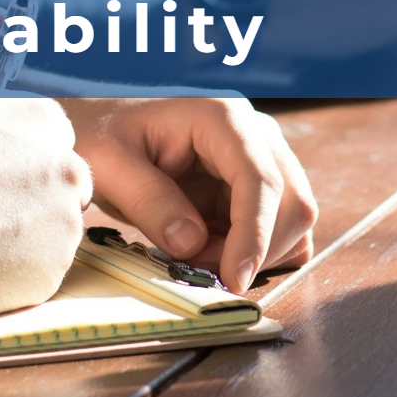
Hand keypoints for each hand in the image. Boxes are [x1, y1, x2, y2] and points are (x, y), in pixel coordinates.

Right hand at [0, 32, 91, 320]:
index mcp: (45, 119)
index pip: (49, 138)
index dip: (13, 157)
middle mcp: (68, 166)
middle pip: (60, 183)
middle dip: (29, 195)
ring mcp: (64, 222)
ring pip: (53, 228)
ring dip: (24, 232)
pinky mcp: (52, 271)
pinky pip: (41, 271)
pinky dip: (16, 270)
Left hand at [61, 97, 316, 294]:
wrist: (103, 132)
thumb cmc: (104, 137)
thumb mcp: (109, 165)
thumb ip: (148, 200)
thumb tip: (192, 243)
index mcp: (221, 118)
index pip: (260, 179)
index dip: (254, 233)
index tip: (234, 278)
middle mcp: (254, 134)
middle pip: (292, 202)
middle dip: (254, 249)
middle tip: (198, 270)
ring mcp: (261, 160)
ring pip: (293, 221)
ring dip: (255, 255)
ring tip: (196, 256)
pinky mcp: (257, 188)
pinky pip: (281, 231)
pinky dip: (256, 254)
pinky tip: (212, 253)